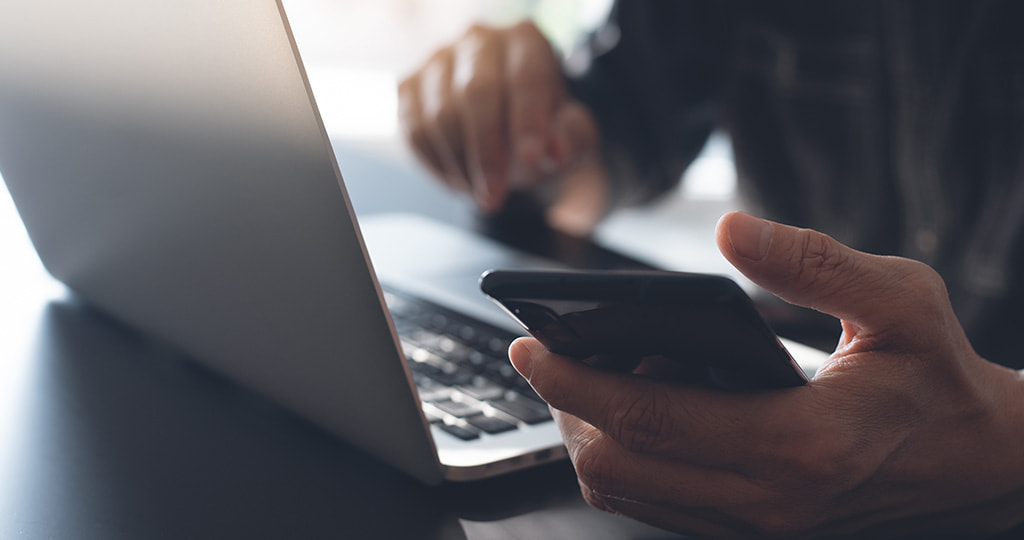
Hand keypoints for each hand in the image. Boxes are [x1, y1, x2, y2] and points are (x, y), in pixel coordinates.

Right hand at [398, 21, 603, 222]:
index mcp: (525, 41)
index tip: (532, 161)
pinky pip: (414, 130)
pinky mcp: (409, 86)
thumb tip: (556, 151)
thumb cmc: (542, 130)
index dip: (528, 121)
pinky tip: (460, 180)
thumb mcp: (572, 137)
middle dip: (486, 152)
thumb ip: (572, 139)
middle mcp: (479, 40)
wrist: (509, 134)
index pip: (525, 77)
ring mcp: (438, 60)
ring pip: (439, 115)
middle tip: (494, 196)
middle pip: (476, 93)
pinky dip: (436, 165)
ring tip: (481, 191)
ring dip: (460, 164)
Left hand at [509, 211, 1023, 537]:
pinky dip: (627, 456)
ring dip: (591, 434)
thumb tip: (730, 232)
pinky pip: (657, 502)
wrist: (978, 462)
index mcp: (798, 445)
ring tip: (604, 371)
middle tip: (555, 353)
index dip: (575, 380)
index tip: (528, 345)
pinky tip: (641, 403)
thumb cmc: (938, 378)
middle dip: (566, 408)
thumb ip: (812, 263)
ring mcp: (756, 524)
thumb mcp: (900, 301)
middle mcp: (766, 500)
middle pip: (617, 466)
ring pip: (627, 493)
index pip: (649, 416)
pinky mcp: (752, 527)